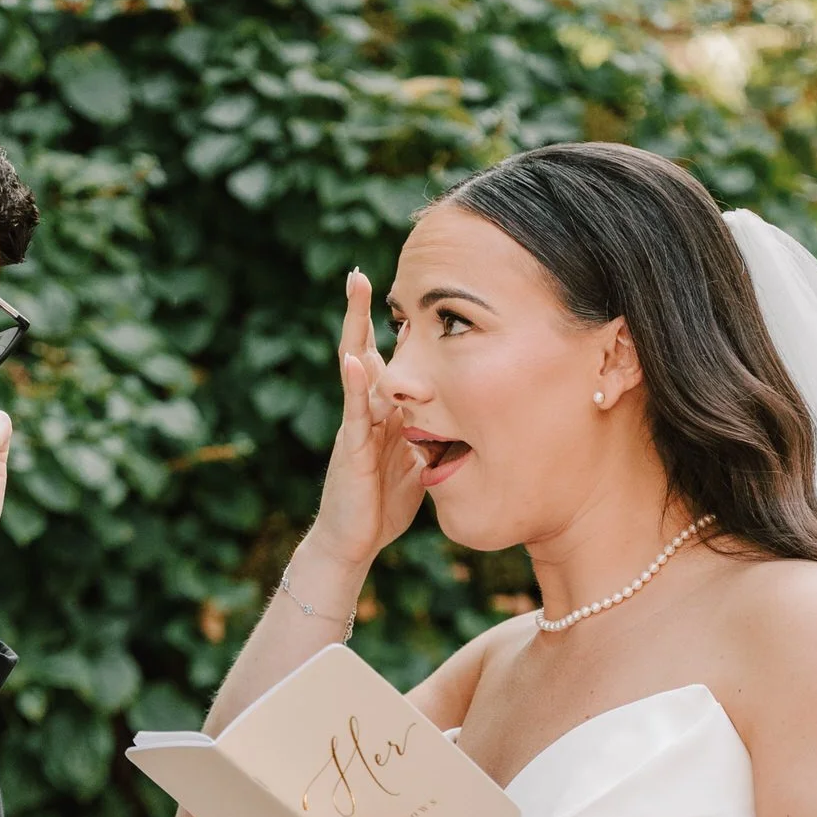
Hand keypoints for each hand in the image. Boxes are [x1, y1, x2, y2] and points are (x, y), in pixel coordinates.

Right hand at [310, 270, 426, 571]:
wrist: (354, 542)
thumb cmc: (385, 505)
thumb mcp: (420, 462)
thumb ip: (433, 436)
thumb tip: (464, 420)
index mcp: (384, 412)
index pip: (387, 361)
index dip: (394, 330)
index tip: (403, 294)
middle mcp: (367, 410)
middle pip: (363, 350)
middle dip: (361, 312)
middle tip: (358, 273)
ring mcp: (357, 425)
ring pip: (354, 367)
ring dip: (353, 327)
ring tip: (354, 291)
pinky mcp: (353, 447)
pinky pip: (354, 410)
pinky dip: (354, 383)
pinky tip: (353, 358)